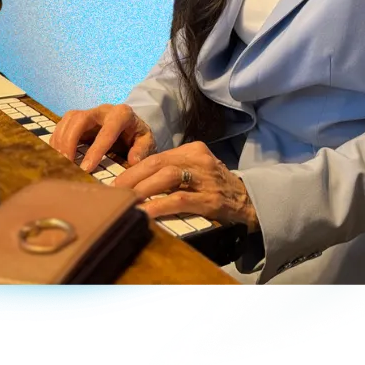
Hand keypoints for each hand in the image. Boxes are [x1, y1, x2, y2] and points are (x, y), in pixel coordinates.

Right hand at [49, 103, 156, 171]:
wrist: (132, 125)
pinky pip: (64, 124)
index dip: (96, 149)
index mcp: (122, 114)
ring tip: (60, 160)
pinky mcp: (79, 119)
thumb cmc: (138, 135)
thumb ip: (142, 150)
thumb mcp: (147, 142)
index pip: (108, 130)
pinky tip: (57, 154)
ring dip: (61, 139)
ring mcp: (90, 113)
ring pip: (70, 119)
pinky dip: (58, 139)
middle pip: (81, 118)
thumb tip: (132, 161)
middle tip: (67, 162)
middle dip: (71, 140)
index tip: (87, 168)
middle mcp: (103, 110)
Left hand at [110, 142, 259, 232]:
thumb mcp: (196, 171)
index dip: (134, 169)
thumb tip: (136, 181)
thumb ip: (173, 171)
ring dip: (143, 189)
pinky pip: (179, 201)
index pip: (157, 156)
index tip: (116, 181)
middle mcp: (199, 160)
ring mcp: (205, 179)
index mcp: (193, 150)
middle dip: (133, 177)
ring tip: (126, 201)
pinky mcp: (210, 199)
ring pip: (168, 177)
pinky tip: (145, 214)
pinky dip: (159, 206)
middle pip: (158, 163)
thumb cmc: (215, 187)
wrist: (249, 202)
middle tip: (115, 191)